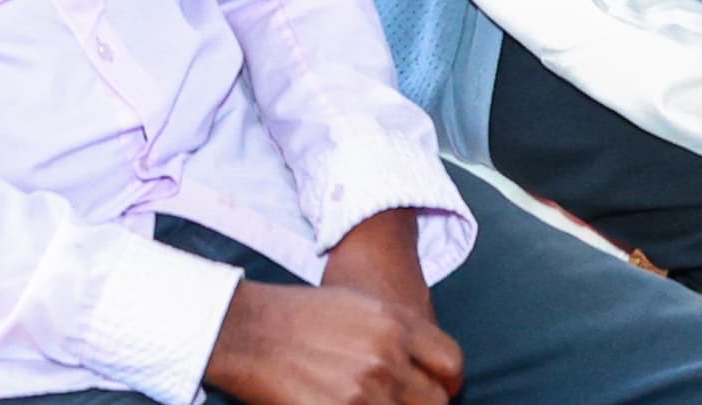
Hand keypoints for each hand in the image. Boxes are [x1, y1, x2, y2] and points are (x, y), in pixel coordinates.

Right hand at [200, 282, 462, 404]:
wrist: (250, 329)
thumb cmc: (301, 316)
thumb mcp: (360, 306)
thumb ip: (400, 336)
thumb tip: (422, 368)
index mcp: (396, 323)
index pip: (451, 364)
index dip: (449, 384)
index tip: (438, 391)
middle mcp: (387, 356)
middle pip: (435, 401)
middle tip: (400, 401)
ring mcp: (366, 390)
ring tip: (367, 401)